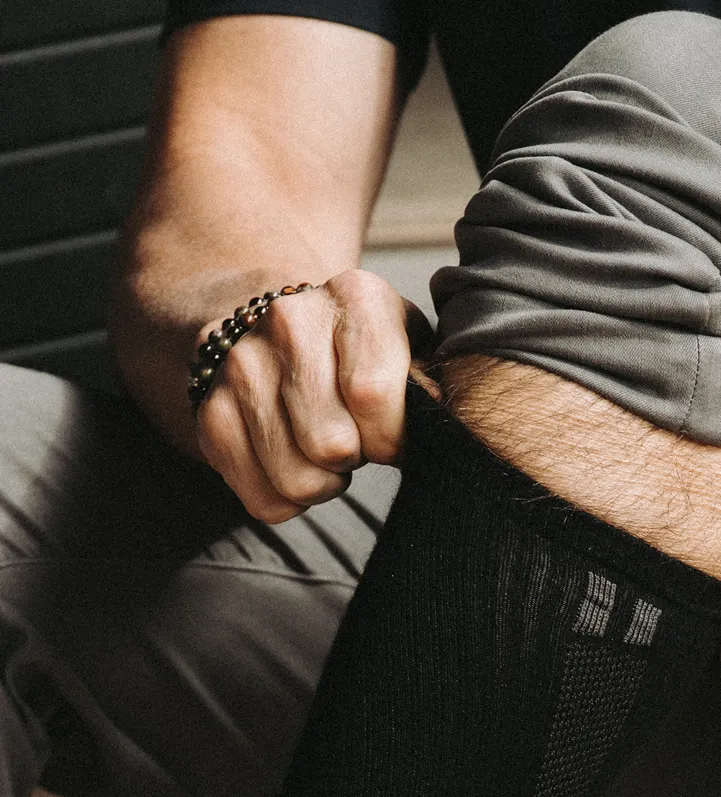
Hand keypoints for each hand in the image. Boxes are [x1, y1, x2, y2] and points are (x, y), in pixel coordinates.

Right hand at [196, 269, 433, 522]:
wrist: (277, 323)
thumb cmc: (366, 348)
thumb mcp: (411, 346)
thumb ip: (432, 381)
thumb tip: (436, 419)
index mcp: (355, 296)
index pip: (372, 394)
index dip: (393, 437)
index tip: (396, 437)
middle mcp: (288, 320)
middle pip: (330, 444)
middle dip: (358, 458)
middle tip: (361, 440)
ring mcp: (239, 364)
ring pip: (296, 480)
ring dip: (326, 482)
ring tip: (331, 449)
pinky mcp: (208, 411)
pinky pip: (263, 500)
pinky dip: (289, 499)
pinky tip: (298, 460)